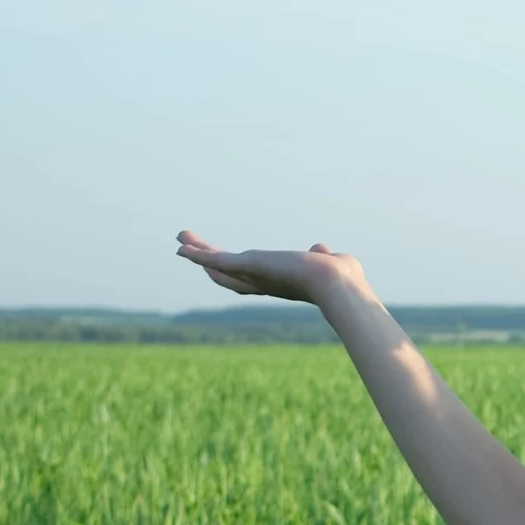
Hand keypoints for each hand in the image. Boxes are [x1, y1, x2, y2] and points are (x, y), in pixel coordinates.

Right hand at [175, 230, 367, 306]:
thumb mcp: (330, 263)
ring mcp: (254, 276)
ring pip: (218, 266)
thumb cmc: (343, 279)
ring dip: (198, 253)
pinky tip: (183, 247)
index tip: (221, 261)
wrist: (338, 284)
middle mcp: (263, 283)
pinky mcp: (249, 266)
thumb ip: (322, 256)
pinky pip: (217, 260)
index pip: (250, 277)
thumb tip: (320, 249)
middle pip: (227, 274)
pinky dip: (198, 254)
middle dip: (208, 261)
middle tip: (188, 248)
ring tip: (181, 240)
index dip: (234, 269)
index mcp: (280, 283)